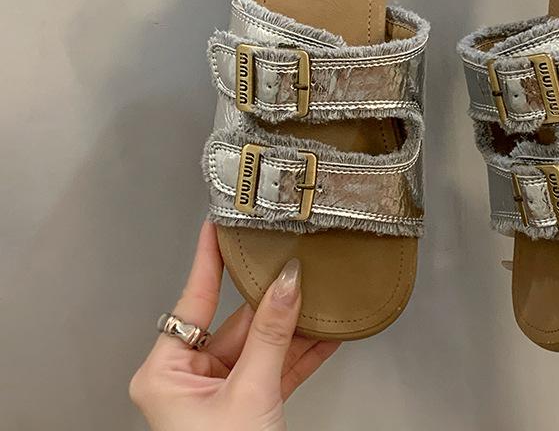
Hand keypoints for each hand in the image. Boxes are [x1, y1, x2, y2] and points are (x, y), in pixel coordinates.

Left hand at [130, 222, 339, 430]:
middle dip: (272, 299)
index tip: (217, 222)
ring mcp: (219, 392)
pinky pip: (275, 367)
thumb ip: (272, 334)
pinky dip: (300, 353)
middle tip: (293, 261)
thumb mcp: (250, 393)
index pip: (192, 299)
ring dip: (293, 325)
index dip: (209, 259)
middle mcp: (188, 378)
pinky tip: (326, 330)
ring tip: (319, 292)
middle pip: (236, 322)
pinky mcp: (246, 404)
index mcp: (165, 372)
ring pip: (261, 344)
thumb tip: (289, 282)